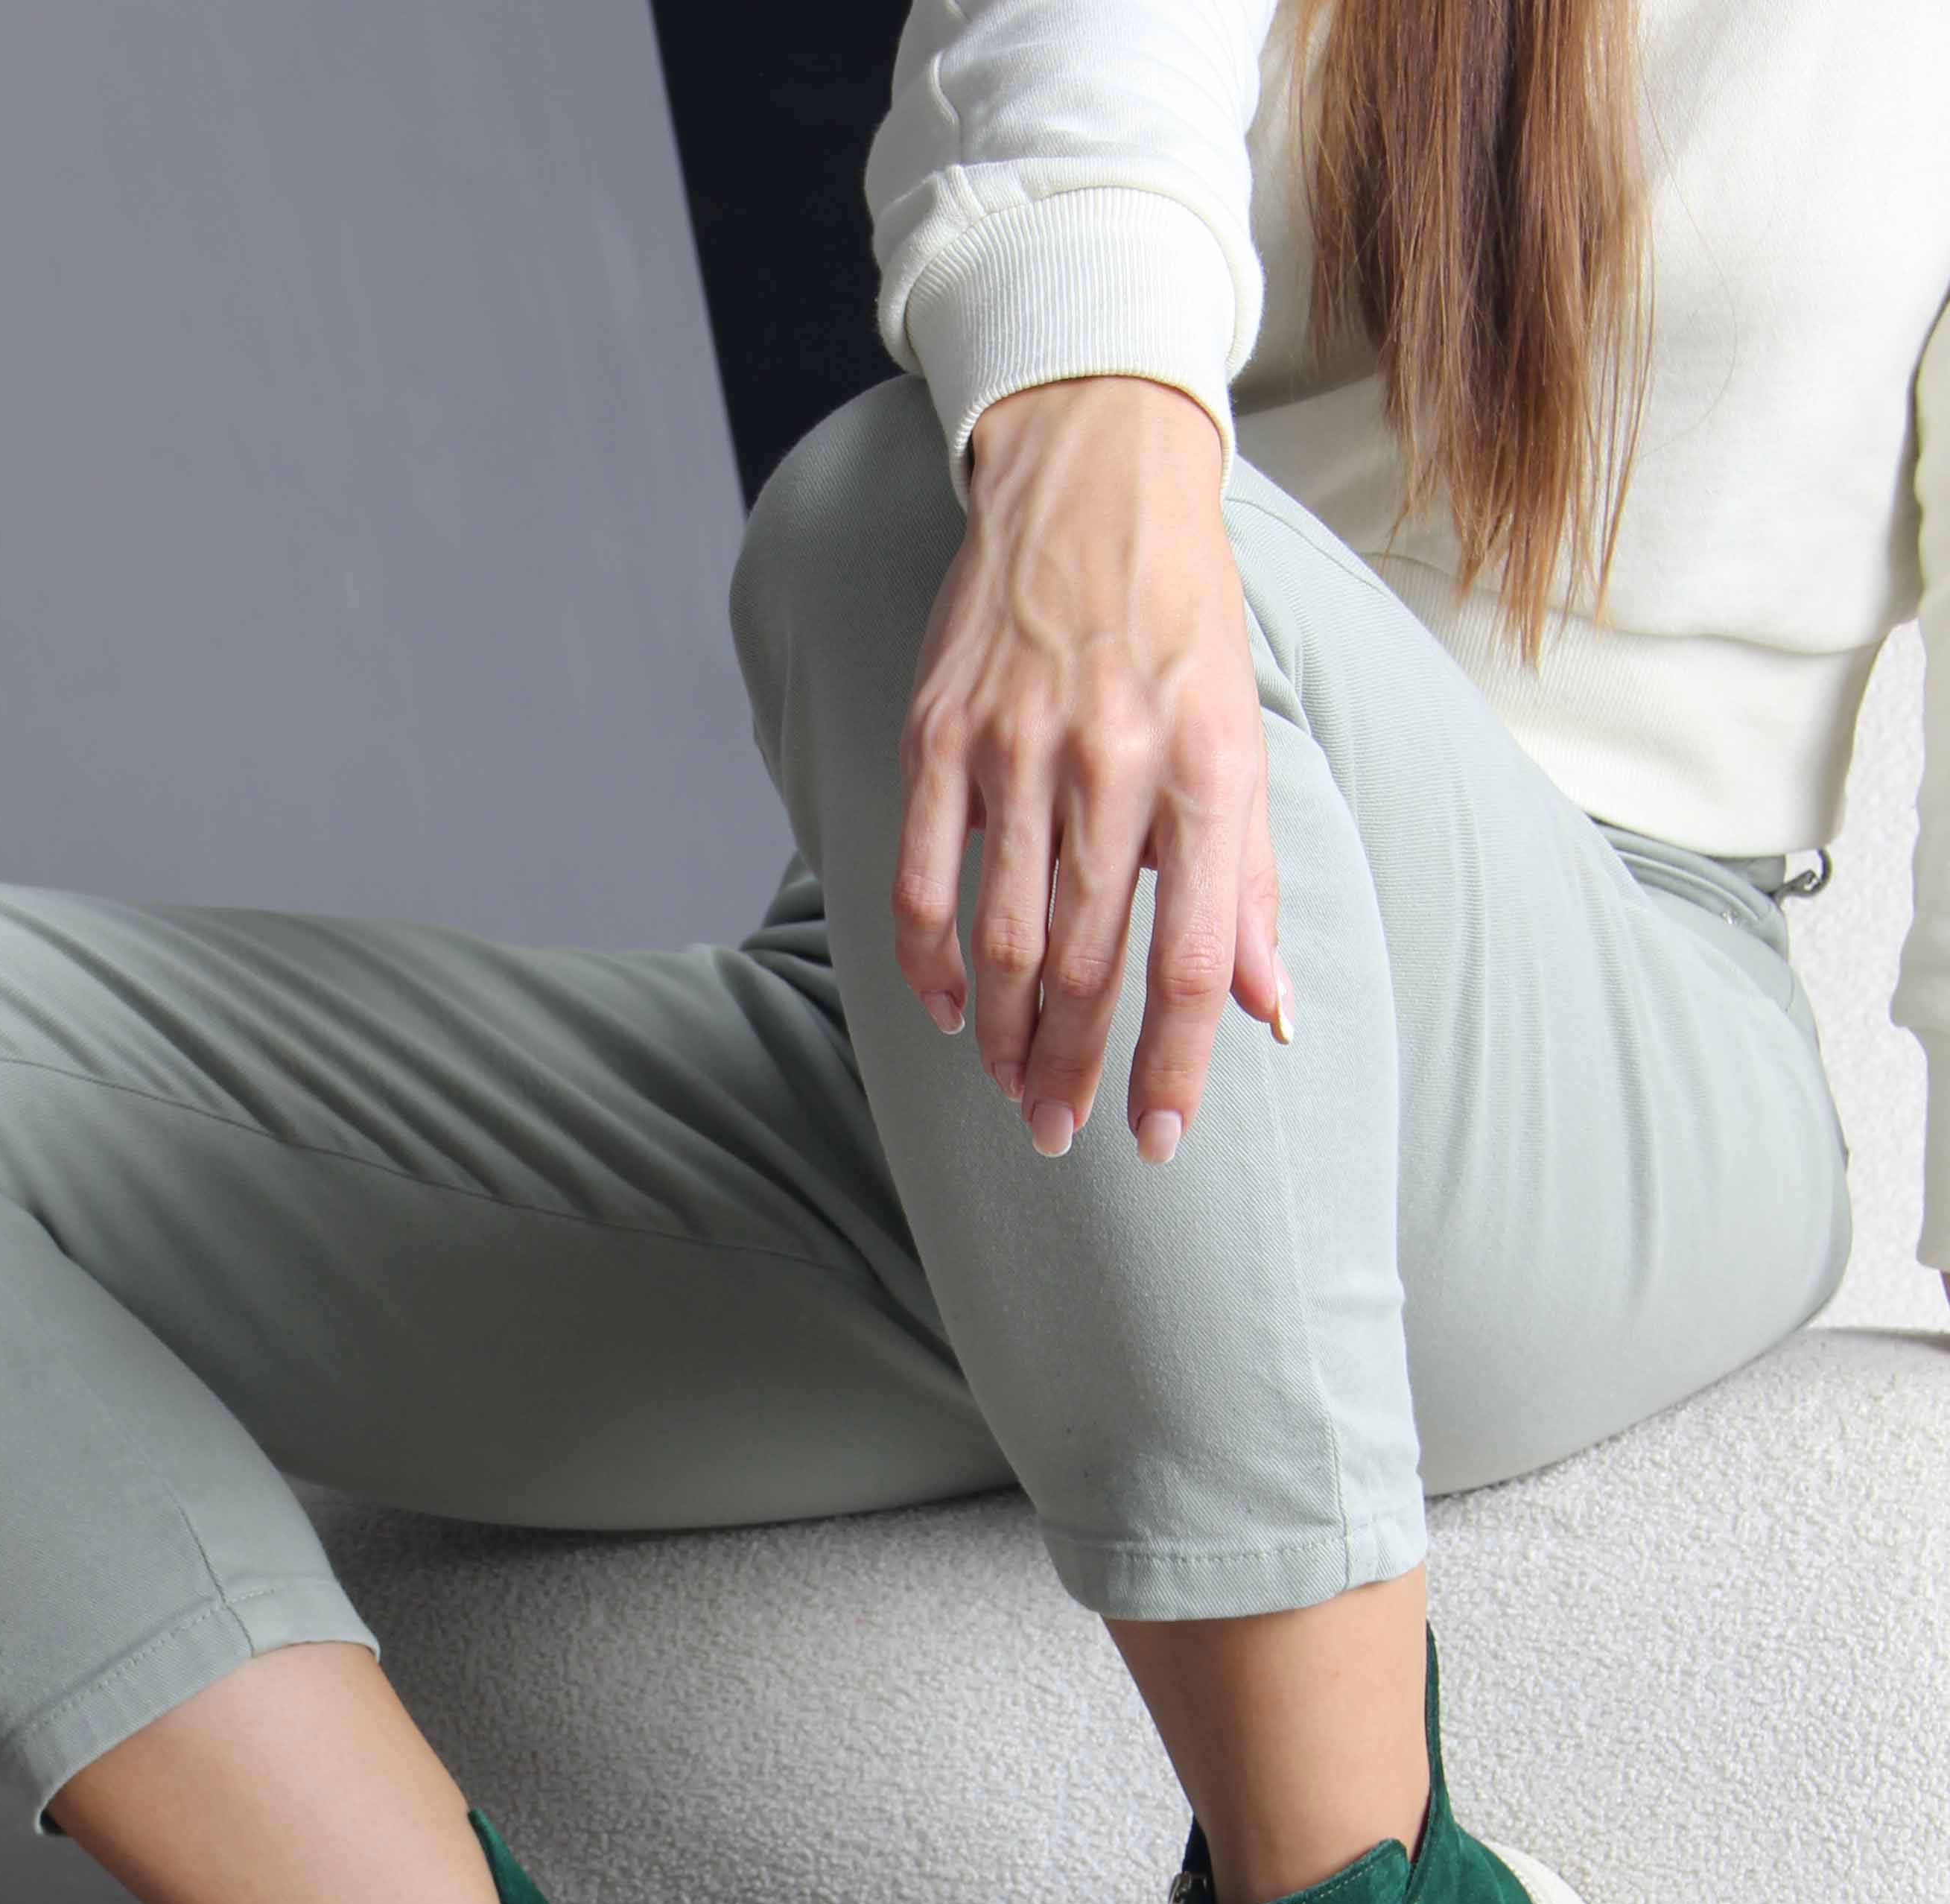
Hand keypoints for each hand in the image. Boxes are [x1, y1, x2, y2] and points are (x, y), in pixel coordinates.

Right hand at [893, 374, 1287, 1161]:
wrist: (1094, 473)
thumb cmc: (1182, 618)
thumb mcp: (1243, 740)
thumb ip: (1250, 886)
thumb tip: (1270, 1016)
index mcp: (1205, 772)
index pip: (1191, 959)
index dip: (1173, 1065)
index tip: (1156, 1141)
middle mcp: (1113, 763)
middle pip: (1087, 964)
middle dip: (1073, 1069)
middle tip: (1059, 1132)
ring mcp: (1017, 746)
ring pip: (1002, 938)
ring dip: (1003, 1034)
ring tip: (1011, 1084)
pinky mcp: (940, 731)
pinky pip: (920, 877)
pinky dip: (931, 962)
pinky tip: (948, 1011)